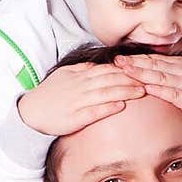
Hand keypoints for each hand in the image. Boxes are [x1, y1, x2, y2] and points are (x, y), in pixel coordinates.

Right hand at [17, 63, 145, 134]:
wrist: (31, 112)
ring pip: (105, 93)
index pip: (107, 69)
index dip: (125, 69)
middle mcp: (81, 86)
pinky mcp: (76, 117)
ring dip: (124, 92)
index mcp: (80, 76)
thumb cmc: (50, 95)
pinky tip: (121, 106)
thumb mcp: (64, 76)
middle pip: (110, 79)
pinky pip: (94, 111)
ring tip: (141, 92)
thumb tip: (97, 65)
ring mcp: (78, 101)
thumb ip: (82, 69)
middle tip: (149, 80)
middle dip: (130, 79)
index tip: (141, 70)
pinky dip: (108, 108)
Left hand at [114, 54, 181, 120]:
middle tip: (116, 61)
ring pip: (161, 77)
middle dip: (134, 63)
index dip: (135, 58)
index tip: (118, 58)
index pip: (152, 59)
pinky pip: (174, 94)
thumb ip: (165, 70)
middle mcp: (180, 71)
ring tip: (126, 72)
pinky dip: (161, 91)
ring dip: (143, 74)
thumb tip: (143, 69)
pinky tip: (149, 89)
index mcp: (177, 64)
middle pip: (153, 65)